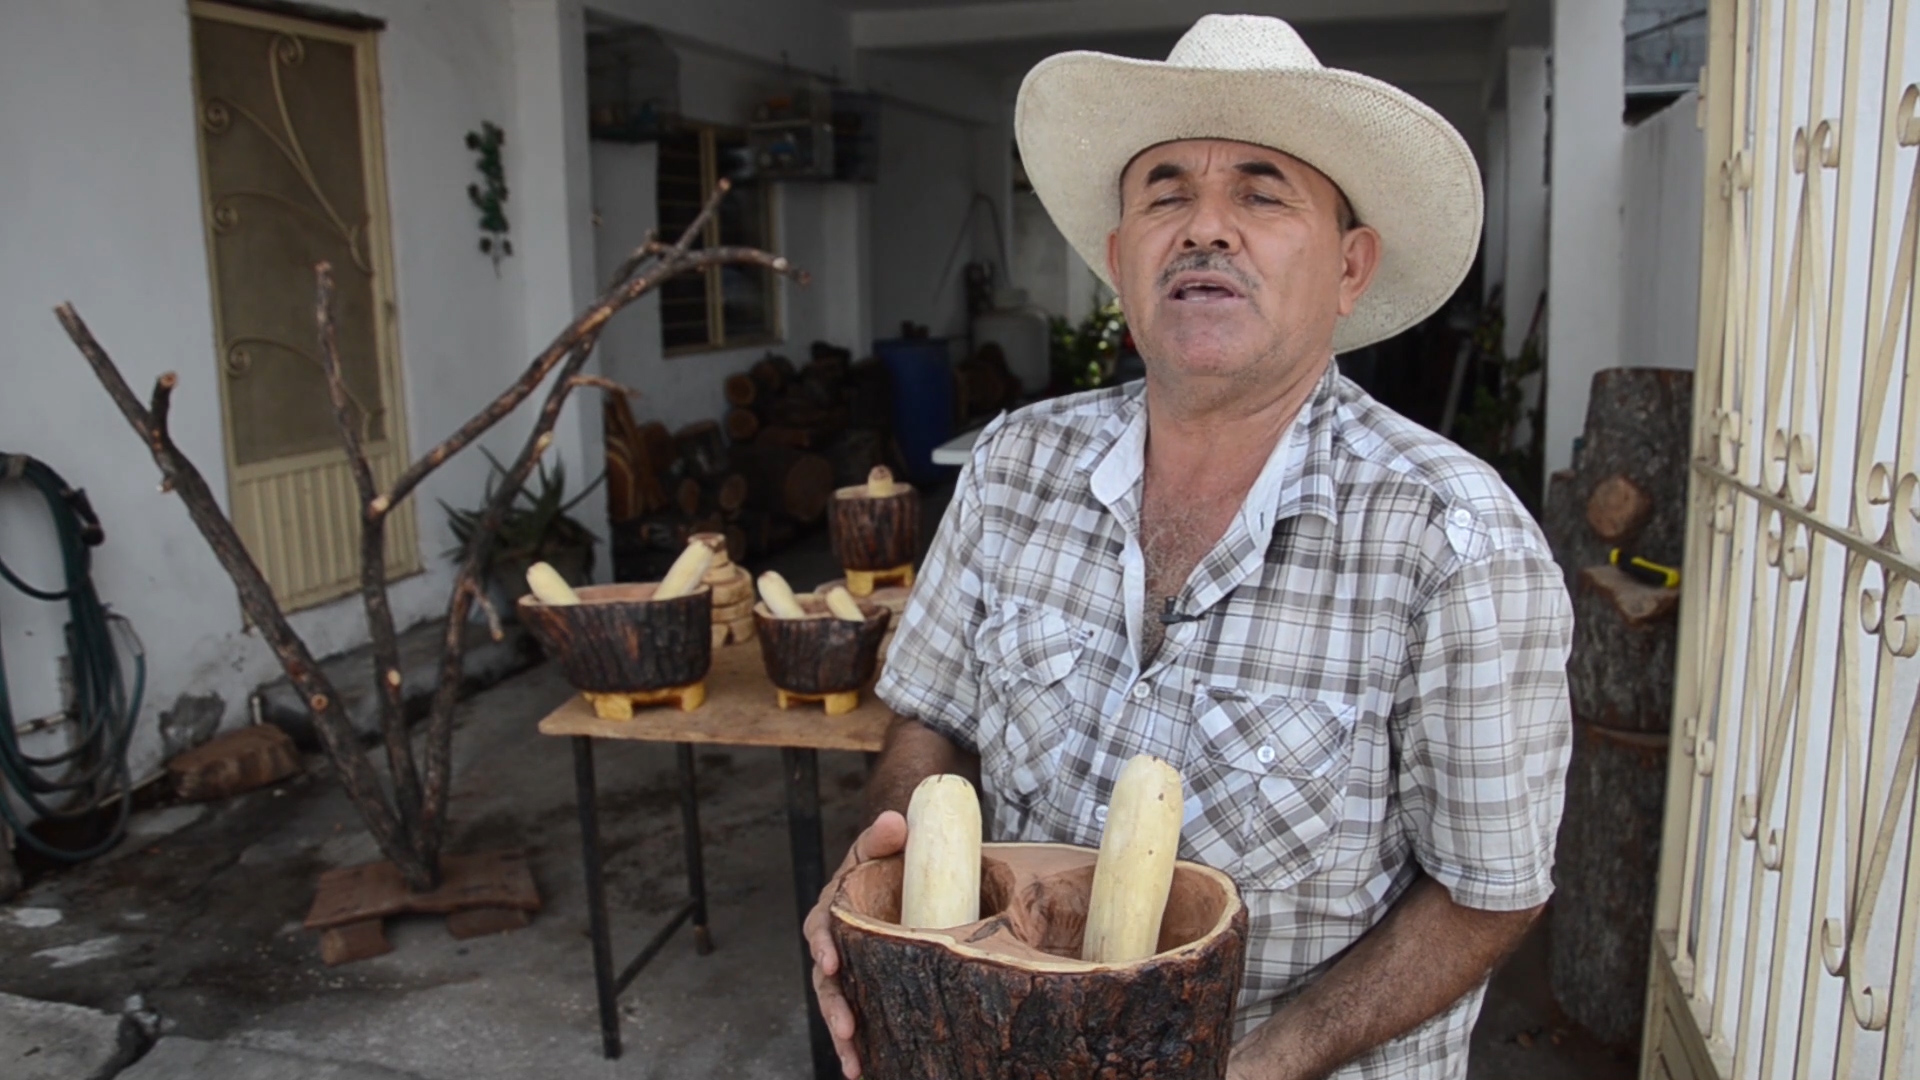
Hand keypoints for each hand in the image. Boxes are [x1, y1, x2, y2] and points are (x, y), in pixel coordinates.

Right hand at [804, 810, 907, 1078]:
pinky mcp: (868, 987)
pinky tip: (871, 1069)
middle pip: (826, 982)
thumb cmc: (885, 860)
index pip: (820, 929)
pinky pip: (864, 1017)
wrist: (900, 876)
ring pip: (840, 1006)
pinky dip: (865, 1044)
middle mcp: (834, 945)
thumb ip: (883, 835)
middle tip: (847, 1031)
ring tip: (856, 1067)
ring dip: (844, 1038)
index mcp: (831, 911)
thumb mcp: (880, 844)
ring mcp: (851, 970)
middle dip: (833, 1009)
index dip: (822, 946)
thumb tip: (895, 822)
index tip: (830, 963)